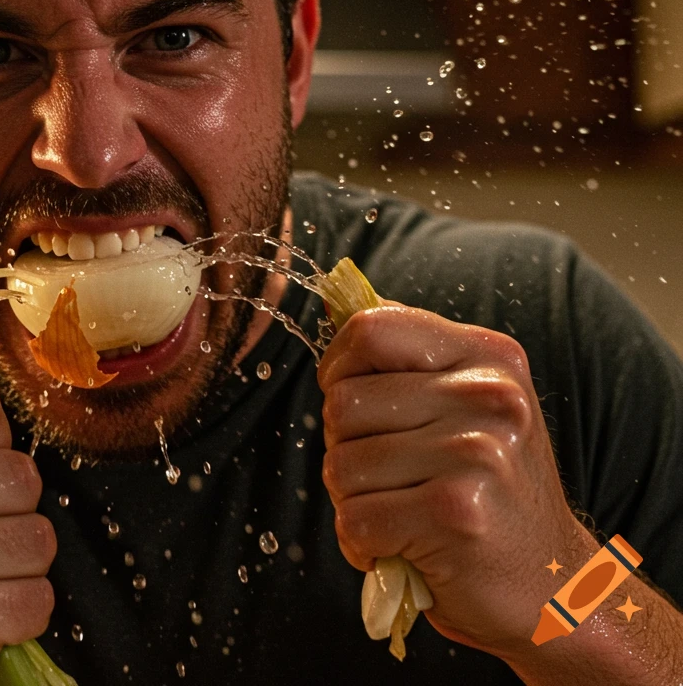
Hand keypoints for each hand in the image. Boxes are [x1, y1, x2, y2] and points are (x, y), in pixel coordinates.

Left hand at [318, 304, 594, 658]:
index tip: (348, 395)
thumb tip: (337, 308)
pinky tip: (405, 547)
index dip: (338, 364)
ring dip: (353, 500)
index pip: (370, 328)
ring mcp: (476, 454)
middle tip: (390, 475)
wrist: (559, 587)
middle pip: (343, 402)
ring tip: (403, 511)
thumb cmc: (494, 491)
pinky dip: (363, 544)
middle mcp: (488, 396)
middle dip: (344, 445)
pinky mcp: (456, 515)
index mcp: (488, 356)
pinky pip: (354, 520)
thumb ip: (409, 358)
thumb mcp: (470, 403)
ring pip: (340, 464)